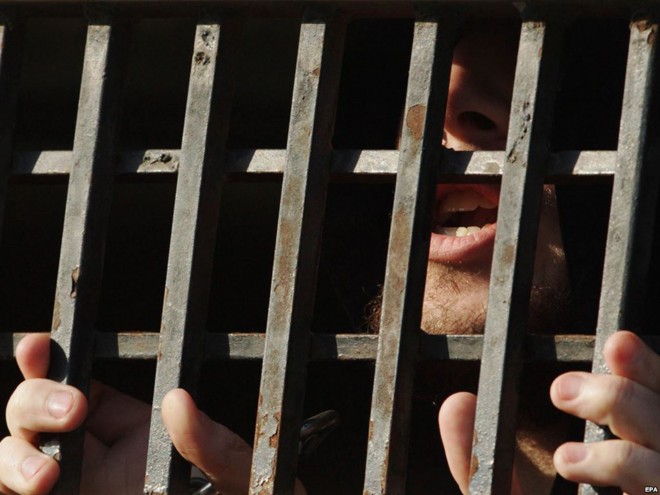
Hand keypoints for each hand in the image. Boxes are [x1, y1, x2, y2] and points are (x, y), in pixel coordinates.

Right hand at [0, 333, 265, 494]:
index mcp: (130, 426)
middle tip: (72, 410)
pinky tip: (31, 487)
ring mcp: (79, 488)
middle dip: (35, 401)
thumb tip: (177, 401)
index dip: (51, 360)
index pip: (76, 382)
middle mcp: (95, 456)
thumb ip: (213, 442)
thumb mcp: (238, 469)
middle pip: (33, 414)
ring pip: (14, 460)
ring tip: (46, 475)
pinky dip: (7, 486)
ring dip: (12, 458)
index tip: (40, 345)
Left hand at [438, 331, 659, 494]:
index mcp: (635, 460)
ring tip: (564, 459)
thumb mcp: (502, 494)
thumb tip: (455, 400)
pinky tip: (572, 466)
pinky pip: (652, 492)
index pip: (659, 400)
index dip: (649, 368)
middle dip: (620, 399)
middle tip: (561, 391)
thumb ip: (478, 455)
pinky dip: (620, 474)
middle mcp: (657, 480)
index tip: (615, 341)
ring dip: (620, 459)